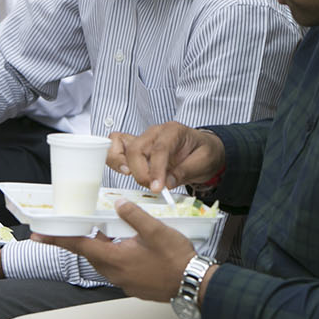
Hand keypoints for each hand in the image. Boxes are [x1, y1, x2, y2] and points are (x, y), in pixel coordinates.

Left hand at [35, 199, 196, 300]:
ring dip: (100, 247)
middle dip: (81, 239)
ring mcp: (124, 282)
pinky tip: (126, 246)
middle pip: (90, 253)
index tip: (37, 236)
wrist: (194, 285)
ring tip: (104, 231)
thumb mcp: (156, 231)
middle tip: (74, 225)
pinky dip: (114, 255)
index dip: (57, 239)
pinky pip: (116, 268)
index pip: (79, 246)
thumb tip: (118, 204)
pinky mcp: (133, 285)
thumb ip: (134, 216)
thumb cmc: (176, 259)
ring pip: (103, 261)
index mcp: (115, 259)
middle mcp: (115, 273)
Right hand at [107, 122, 225, 191]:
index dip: (156, 169)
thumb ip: (185, 171)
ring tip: (135, 178)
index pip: (160, 148)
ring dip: (123, 164)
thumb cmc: (204, 152)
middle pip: (137, 148)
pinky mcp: (137, 149)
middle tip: (153, 188)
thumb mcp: (204, 162)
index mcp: (173, 131)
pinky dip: (114, 158)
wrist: (203, 150)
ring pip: (122, 146)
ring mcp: (143, 139)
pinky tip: (125, 171)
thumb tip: (167, 184)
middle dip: (141, 172)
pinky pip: (116, 147)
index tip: (157, 187)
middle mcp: (155, 132)